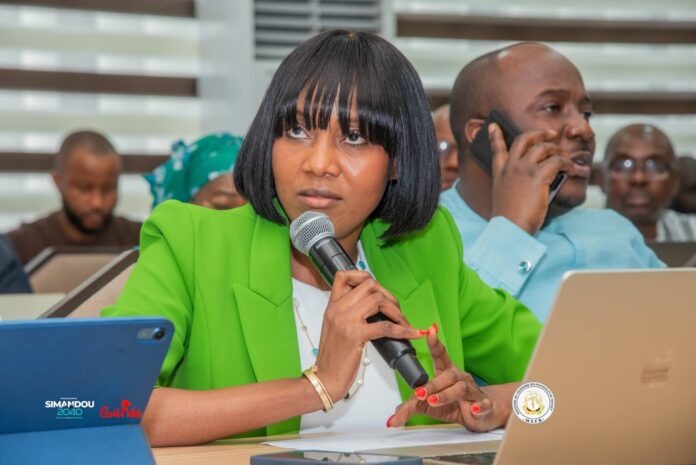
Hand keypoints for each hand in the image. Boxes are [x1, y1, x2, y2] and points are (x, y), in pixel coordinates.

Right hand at [313, 270, 421, 401]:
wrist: (325, 379)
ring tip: (403, 322)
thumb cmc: (333, 357)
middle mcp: (338, 309)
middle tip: (396, 310)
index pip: (344, 275)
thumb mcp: (335, 328)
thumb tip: (372, 306)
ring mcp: (346, 321)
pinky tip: (411, 334)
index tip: (378, 290)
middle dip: (388, 295)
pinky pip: (385, 326)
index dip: (364, 276)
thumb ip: (348, 314)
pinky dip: (402, 330)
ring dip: (396, 311)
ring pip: (378, 300)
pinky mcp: (355, 335)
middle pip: (369, 285)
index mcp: (332, 306)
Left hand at [387, 327, 516, 431]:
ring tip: (433, 401)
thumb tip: (392, 418)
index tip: (429, 330)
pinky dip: (478, 407)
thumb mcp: (428, 406)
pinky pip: (483, 404)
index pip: (440, 355)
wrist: (481, 415)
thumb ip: (411, 408)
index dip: (435, 343)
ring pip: (461, 388)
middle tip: (419, 393)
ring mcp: (473, 391)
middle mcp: (460, 378)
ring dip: (446, 395)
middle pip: (448, 376)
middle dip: (433, 385)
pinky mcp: (484, 405)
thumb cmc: (454, 404)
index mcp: (446, 372)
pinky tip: (473, 410)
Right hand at [489, 123, 577, 234]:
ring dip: (557, 150)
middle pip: (524, 140)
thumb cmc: (510, 219)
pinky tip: (573, 170)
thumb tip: (540, 179)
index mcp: (500, 173)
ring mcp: (523, 169)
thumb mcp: (506, 198)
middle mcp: (510, 167)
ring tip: (566, 158)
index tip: (494, 126)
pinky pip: (558, 161)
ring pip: (543, 147)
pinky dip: (568, 164)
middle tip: (551, 134)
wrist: (510, 228)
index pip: (496, 149)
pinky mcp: (538, 175)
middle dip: (539, 134)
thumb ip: (518, 184)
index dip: (495, 136)